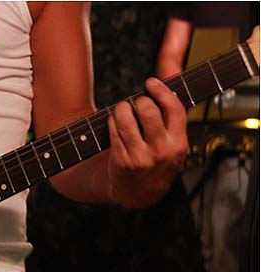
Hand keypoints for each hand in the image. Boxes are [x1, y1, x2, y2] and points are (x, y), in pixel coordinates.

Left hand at [106, 78, 187, 208]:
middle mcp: (163, 150)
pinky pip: (113, 131)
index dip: (162, 91)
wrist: (138, 193)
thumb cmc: (155, 157)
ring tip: (122, 111)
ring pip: (127, 119)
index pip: (175, 109)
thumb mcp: (171, 139)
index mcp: (179, 143)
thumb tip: (174, 59)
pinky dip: (112, 122)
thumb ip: (171, 109)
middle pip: (148, 110)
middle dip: (138, 101)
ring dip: (121, 109)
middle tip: (135, 104)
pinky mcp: (122, 162)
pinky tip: (114, 124)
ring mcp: (142, 157)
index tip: (150, 83)